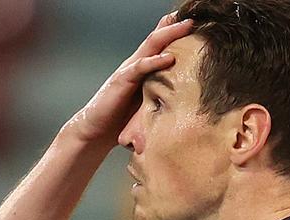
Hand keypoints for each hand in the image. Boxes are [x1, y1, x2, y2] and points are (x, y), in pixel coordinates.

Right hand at [64, 12, 192, 143]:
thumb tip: (187, 97)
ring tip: (185, 26)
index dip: (174, 32)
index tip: (194, 24)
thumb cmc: (122, 119)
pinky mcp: (122, 81)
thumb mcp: (148, 103)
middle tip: (193, 18)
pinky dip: (155, 61)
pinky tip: (169, 57)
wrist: (95, 130)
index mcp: (143, 69)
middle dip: (175, 26)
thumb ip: (161, 94)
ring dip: (168, 34)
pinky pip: (140, 68)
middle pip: (158, 39)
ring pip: (151, 46)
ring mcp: (128, 71)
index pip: (160, 44)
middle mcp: (136, 65)